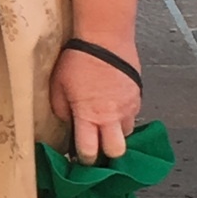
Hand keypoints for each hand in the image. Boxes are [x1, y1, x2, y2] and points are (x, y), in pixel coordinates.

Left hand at [50, 45, 139, 165]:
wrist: (105, 38)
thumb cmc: (78, 60)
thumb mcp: (58, 86)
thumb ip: (62, 110)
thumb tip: (69, 122)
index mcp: (89, 116)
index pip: (90, 152)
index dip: (84, 159)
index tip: (80, 158)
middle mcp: (112, 116)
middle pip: (117, 152)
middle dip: (107, 154)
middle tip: (98, 147)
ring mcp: (128, 107)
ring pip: (128, 134)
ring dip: (116, 133)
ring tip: (106, 124)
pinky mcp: (138, 96)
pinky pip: (133, 115)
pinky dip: (124, 115)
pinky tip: (114, 106)